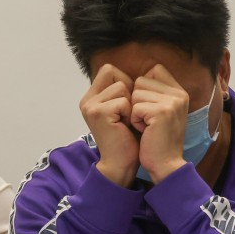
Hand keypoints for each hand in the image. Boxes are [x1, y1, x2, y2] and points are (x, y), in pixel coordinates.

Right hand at [80, 64, 138, 186]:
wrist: (122, 164)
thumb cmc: (129, 138)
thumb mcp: (125, 109)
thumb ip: (125, 90)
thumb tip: (146, 70)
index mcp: (92, 97)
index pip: (110, 69)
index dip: (125, 82)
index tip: (127, 106)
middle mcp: (88, 99)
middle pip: (114, 73)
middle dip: (128, 92)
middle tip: (126, 115)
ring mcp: (91, 105)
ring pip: (121, 86)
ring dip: (130, 105)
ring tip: (126, 122)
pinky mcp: (98, 112)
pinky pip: (124, 101)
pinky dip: (130, 114)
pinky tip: (125, 127)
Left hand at [131, 65, 188, 182]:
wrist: (166, 165)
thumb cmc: (158, 139)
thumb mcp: (162, 112)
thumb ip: (156, 92)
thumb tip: (137, 78)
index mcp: (180, 92)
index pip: (155, 70)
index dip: (143, 87)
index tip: (149, 108)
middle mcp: (179, 94)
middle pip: (141, 80)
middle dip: (137, 101)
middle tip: (148, 120)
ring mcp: (172, 102)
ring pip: (136, 93)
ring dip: (135, 112)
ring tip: (147, 126)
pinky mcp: (162, 112)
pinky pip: (135, 107)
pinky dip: (135, 121)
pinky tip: (145, 131)